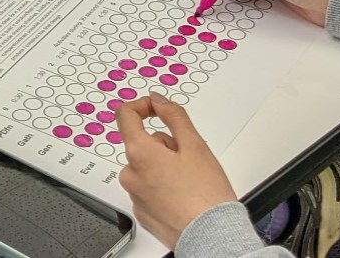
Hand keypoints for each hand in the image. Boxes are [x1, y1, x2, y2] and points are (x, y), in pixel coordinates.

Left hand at [117, 93, 237, 249]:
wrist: (214, 239)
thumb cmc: (207, 197)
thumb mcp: (194, 145)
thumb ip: (173, 115)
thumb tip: (158, 100)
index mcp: (139, 153)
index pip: (125, 115)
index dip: (142, 106)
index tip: (156, 109)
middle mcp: (130, 174)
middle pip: (142, 144)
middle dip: (164, 146)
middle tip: (189, 161)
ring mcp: (135, 196)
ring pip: (147, 167)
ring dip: (164, 168)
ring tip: (189, 183)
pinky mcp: (143, 213)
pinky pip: (148, 189)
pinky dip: (162, 189)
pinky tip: (183, 197)